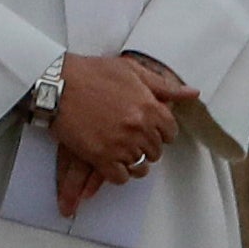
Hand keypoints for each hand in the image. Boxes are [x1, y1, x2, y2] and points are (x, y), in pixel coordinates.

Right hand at [49, 51, 186, 214]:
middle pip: (155, 151)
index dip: (160, 131)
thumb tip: (192, 93)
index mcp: (149, 107)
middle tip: (130, 138)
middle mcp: (139, 128)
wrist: (56, 83)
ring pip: (140, 166)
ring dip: (133, 162)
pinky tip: (110, 163)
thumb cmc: (91, 72)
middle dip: (146, 146)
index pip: (170, 132)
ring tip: (121, 152)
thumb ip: (164, 86)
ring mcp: (120, 144)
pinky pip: (120, 177)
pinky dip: (117, 173)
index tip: (149, 129)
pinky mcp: (100, 157)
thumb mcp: (131, 70)